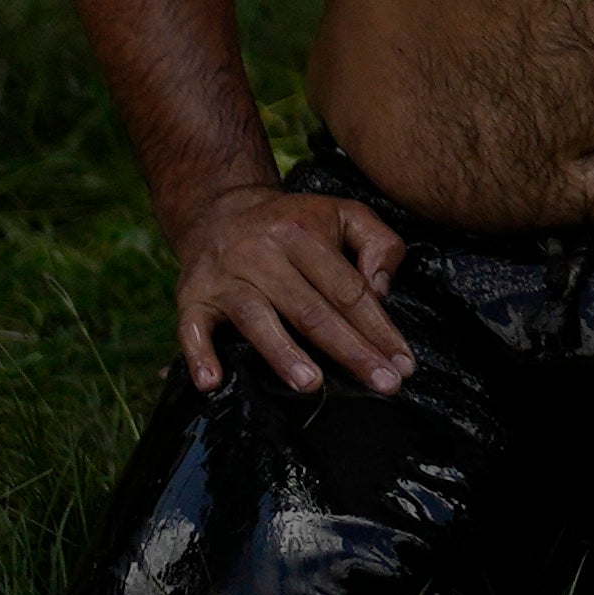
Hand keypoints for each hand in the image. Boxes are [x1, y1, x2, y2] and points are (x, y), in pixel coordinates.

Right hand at [170, 181, 412, 393]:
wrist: (219, 209)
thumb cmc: (295, 223)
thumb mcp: (345, 214)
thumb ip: (379, 244)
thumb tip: (381, 291)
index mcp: (303, 233)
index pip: (348, 288)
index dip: (378, 327)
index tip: (403, 363)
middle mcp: (262, 254)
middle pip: (310, 309)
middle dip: (349, 350)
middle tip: (382, 385)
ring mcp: (224, 276)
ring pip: (256, 318)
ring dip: (282, 353)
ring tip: (310, 385)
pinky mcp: (191, 296)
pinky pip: (190, 327)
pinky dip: (198, 355)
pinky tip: (212, 382)